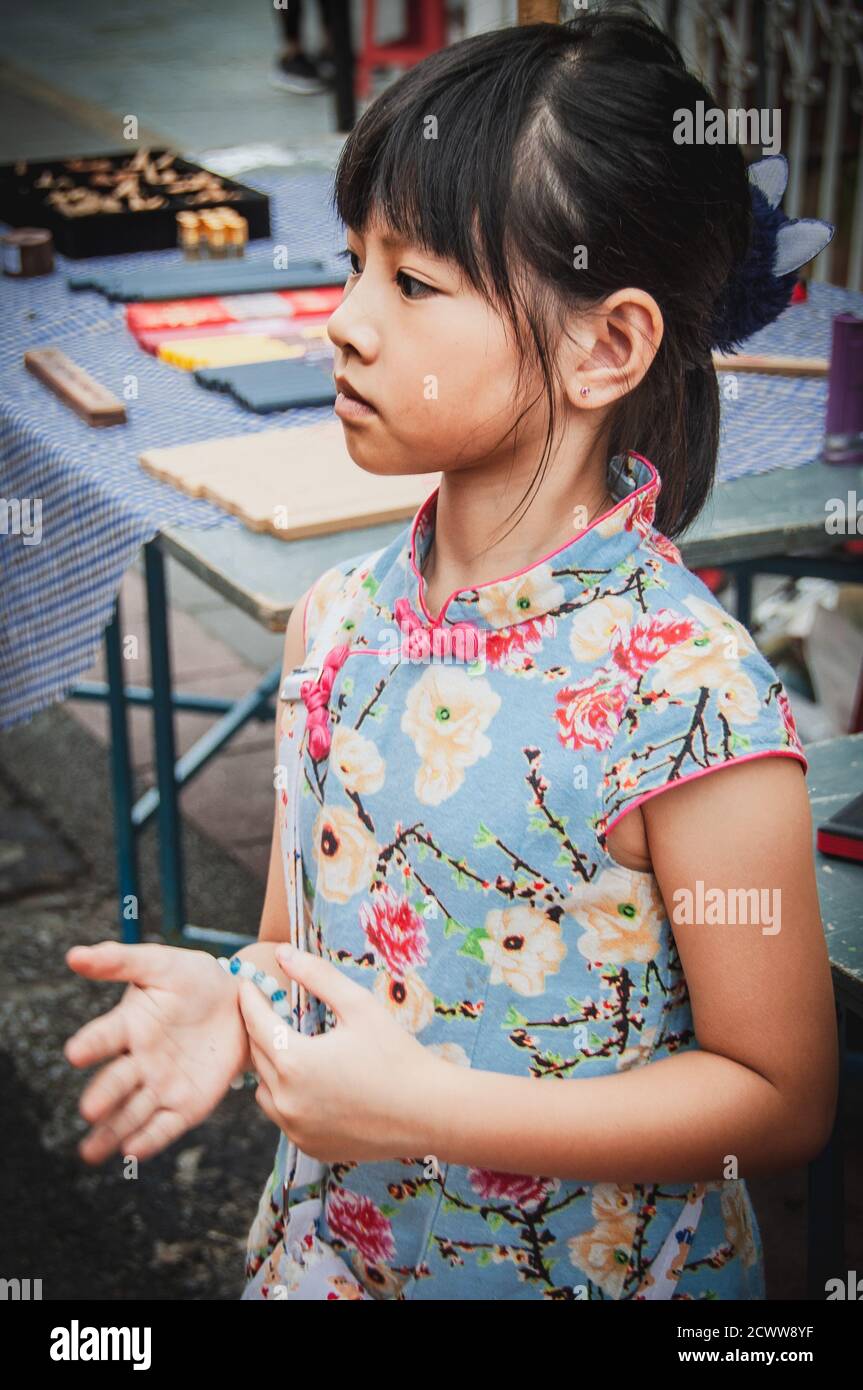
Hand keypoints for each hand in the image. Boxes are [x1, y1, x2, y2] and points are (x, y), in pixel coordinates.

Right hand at [64, 941, 248, 1164]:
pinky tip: (132, 1152)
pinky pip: (164, 1126)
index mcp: (129, 1025)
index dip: (91, 1044)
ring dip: (112, 1131)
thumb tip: (74, 956)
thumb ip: (122, 960)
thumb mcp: (163, 963)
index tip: (76, 1052)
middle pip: (116, 1082)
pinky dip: (149, 1140)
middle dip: (103, 1096)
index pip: (105, 1036)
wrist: (240, 1005)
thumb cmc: (194, 980)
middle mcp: (138, 1061)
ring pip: (131, 1113)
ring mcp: (160, 1086)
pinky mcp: (184, 1107)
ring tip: (93, 1151)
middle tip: (90, 1109)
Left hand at [238, 943, 443, 1163]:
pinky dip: (288, 1096)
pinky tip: (310, 1082)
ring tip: (291, 1046)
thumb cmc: (396, 1054)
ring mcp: (295, 1128)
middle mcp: (286, 1100)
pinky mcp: (308, 1146)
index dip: (250, 999)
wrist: (428, 1112)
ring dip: (271, 1067)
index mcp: (294, 1061)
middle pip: (257, 1056)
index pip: (256, 1022)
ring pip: (264, 1090)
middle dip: (260, 1029)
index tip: (249, 983)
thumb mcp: (358, 1005)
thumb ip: (316, 975)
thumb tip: (282, 952)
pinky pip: (283, 1116)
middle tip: (269, 1009)